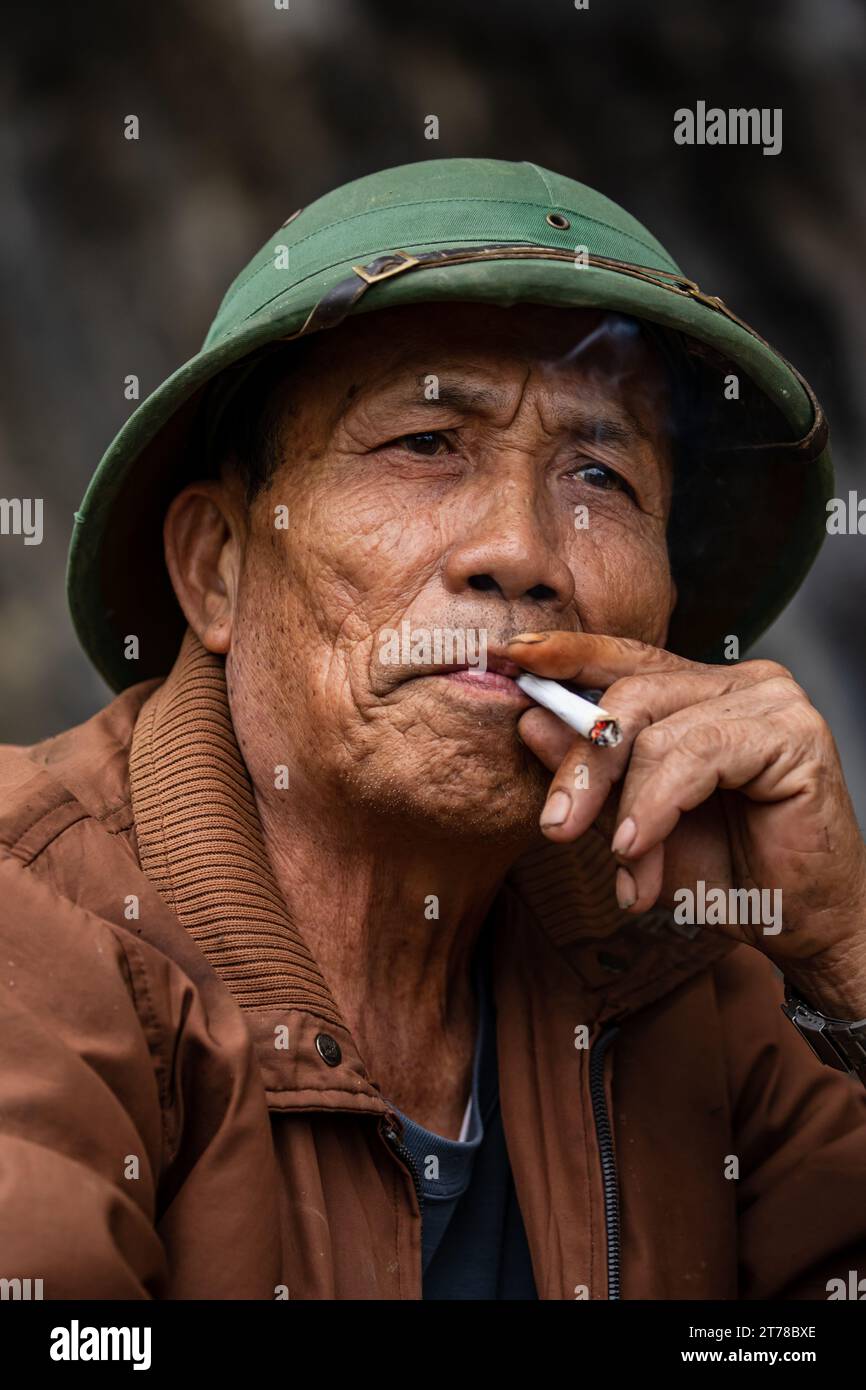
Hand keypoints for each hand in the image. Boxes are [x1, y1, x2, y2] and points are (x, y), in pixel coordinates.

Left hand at [509, 631, 865, 1016]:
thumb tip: (529, 721)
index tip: (505, 660)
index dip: (565, 655)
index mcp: (702, 691)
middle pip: (630, 695)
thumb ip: (589, 772)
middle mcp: (738, 683)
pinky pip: (698, 756)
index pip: (623, 658)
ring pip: (659, 730)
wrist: (803, 925)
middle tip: (555, 823)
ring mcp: (771, 701)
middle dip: (582, 761)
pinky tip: (639, 846)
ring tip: (620, 857)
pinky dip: (656, 805)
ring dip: (624, 803)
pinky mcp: (794, 734)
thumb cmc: (730, 870)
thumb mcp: (632, 822)